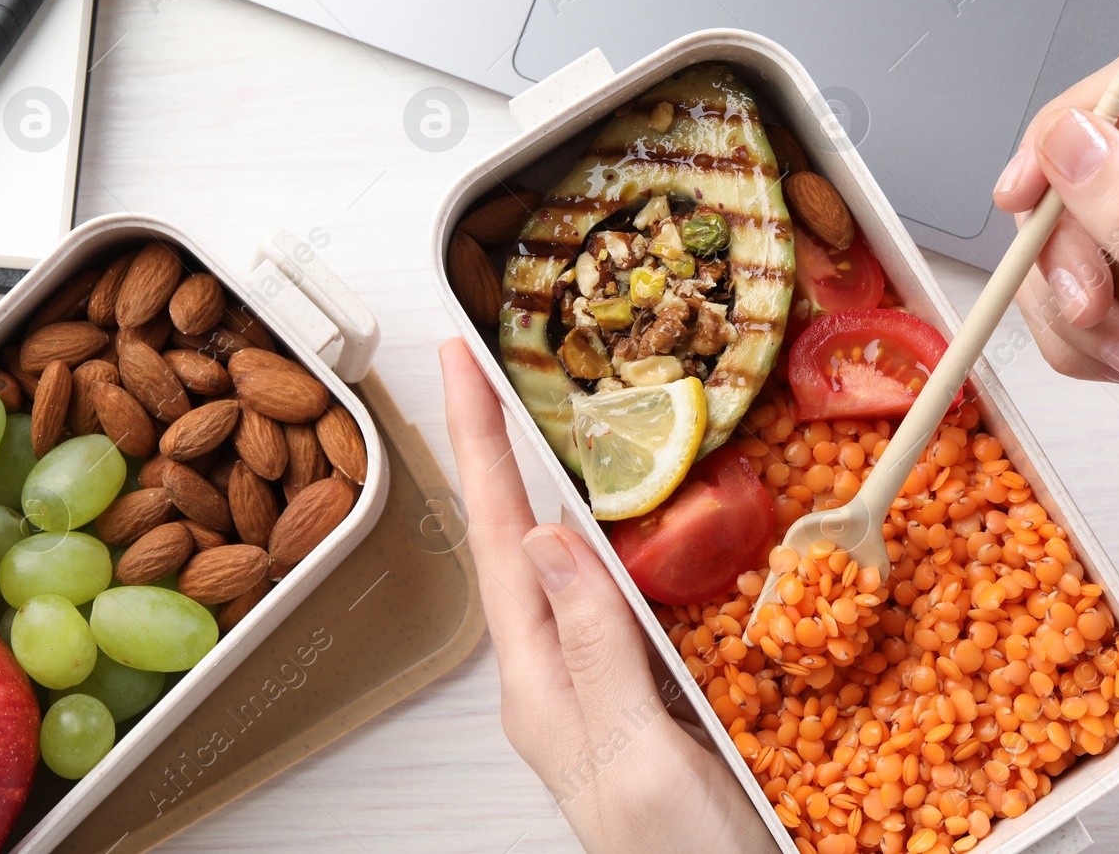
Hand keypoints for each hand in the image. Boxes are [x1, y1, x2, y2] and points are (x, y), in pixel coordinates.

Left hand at [439, 340, 775, 853]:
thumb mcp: (638, 759)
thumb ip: (596, 650)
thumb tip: (549, 538)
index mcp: (541, 684)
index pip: (500, 539)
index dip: (479, 442)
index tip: (458, 361)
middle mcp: (562, 671)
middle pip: (529, 532)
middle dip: (512, 443)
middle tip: (507, 360)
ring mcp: (607, 678)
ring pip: (584, 554)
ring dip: (574, 477)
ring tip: (566, 407)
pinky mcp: (656, 687)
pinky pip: (637, 589)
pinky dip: (643, 530)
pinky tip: (660, 507)